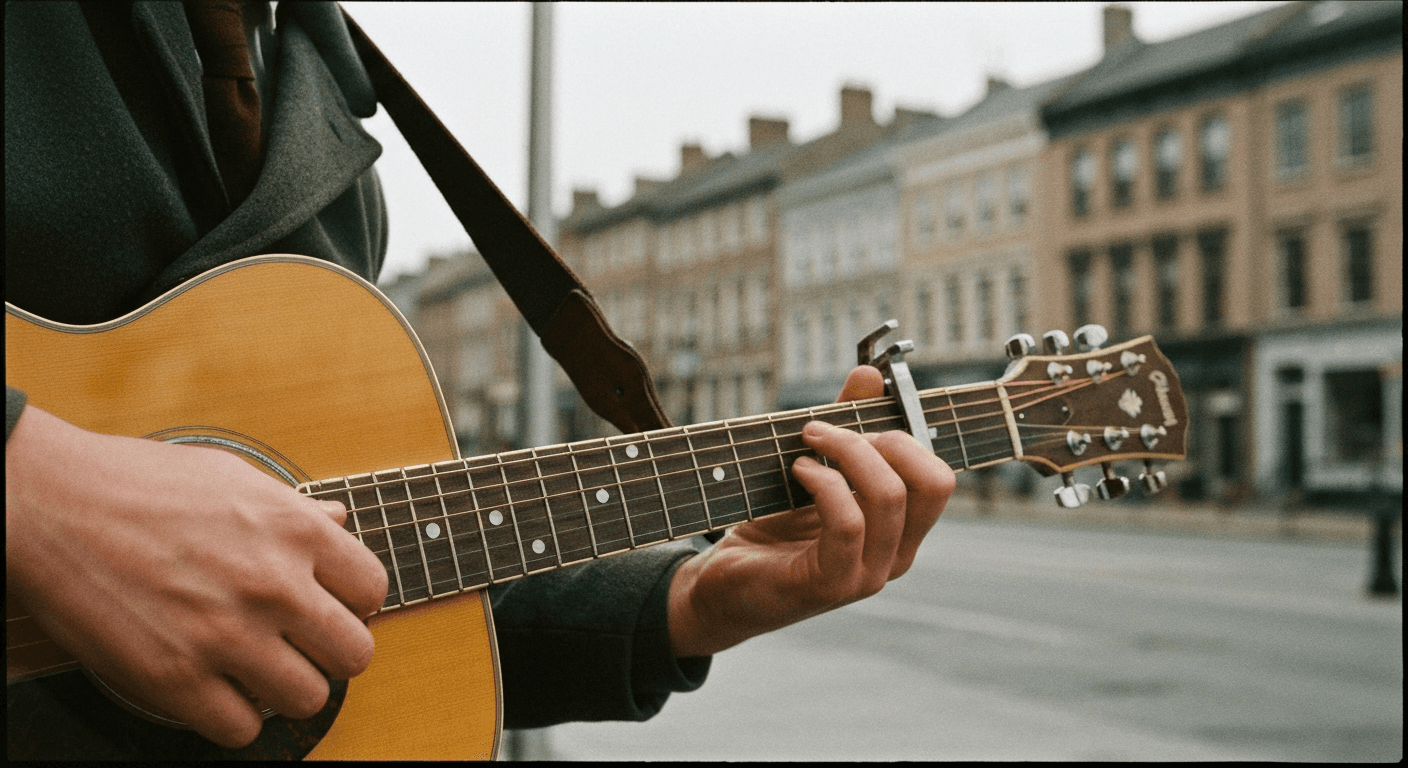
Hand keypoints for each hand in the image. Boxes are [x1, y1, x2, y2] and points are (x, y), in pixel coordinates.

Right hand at [5, 406, 387, 747]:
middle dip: (331, 654)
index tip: (328, 605)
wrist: (52, 502)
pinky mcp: (175, 678)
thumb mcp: (232, 477)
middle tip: (300, 646)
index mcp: (294, 531)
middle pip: (355, 655)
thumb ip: (293, 509)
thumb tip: (339, 521)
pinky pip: (241, 730)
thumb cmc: (138, 483)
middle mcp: (273, 585)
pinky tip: (214, 691)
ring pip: (308, 699)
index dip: (354, 603)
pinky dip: (232, 719)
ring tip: (257, 670)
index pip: (374, 590)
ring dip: (285, 690)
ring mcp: (227, 635)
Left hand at [667, 366, 954, 656]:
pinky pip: (848, 522)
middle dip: (884, 438)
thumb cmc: (772, 528)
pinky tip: (797, 471)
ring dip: (846, 452)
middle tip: (831, 431)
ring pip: (889, 496)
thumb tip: (869, 375)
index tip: (858, 419)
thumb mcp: (814, 469)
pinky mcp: (833, 584)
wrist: (724, 586)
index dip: (907, 435)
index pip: (939, 478)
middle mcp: (896, 555)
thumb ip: (846, 426)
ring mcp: (868, 574)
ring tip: (807, 442)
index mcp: (900, 530)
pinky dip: (823, 482)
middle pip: (932, 483)